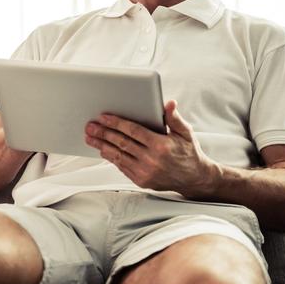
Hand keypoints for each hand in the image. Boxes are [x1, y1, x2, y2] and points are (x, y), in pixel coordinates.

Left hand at [84, 100, 220, 196]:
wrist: (194, 179)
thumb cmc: (189, 152)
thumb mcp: (186, 133)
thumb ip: (174, 118)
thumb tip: (169, 103)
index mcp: (161, 145)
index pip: (133, 131)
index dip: (116, 123)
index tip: (103, 117)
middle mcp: (152, 160)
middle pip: (122, 143)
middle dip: (103, 133)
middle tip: (90, 126)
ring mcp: (146, 172)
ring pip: (118, 156)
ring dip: (102, 146)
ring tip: (90, 137)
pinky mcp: (141, 180)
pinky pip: (122, 167)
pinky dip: (111, 158)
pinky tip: (102, 149)